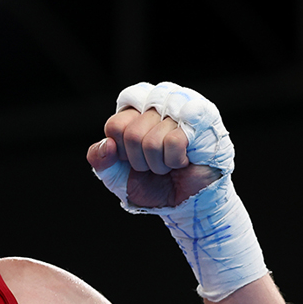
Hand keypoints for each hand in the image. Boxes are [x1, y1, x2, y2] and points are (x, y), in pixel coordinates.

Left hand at [87, 108, 220, 207]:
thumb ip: (100, 159)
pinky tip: (185, 160)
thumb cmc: (154, 183)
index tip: (135, 158)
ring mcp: (181, 106)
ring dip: (159, 163)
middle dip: (141, 160)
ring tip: (171, 162)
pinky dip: (175, 160)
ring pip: (152, 140)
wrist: (185, 203)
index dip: (122, 151)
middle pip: (131, 134)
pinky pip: (174, 141)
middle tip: (156, 163)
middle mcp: (157, 100)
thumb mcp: (116, 175)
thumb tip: (106, 144)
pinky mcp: (202, 118)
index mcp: (135, 108)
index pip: (115, 125)